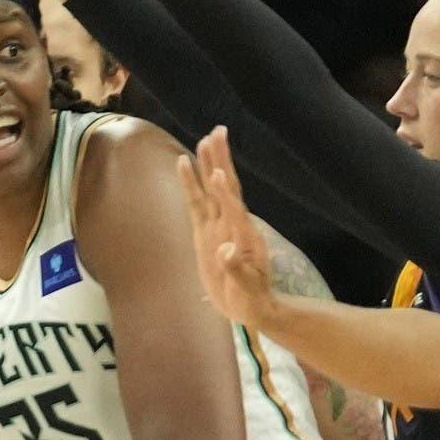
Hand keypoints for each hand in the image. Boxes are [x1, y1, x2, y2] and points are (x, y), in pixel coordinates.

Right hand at [176, 128, 277, 327]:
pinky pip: (199, 204)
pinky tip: (189, 168)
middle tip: (215, 134)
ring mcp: (220, 227)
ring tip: (205, 138)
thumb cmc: (250, 298)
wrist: (250, 305)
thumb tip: (226, 252)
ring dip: (210, 164)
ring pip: (213, 190)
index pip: (233, 210)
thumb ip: (235, 270)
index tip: (217, 174)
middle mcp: (232, 226)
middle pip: (225, 188)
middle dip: (220, 162)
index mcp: (244, 238)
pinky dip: (194, 185)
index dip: (224, 193)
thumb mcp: (246, 289)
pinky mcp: (208, 232)